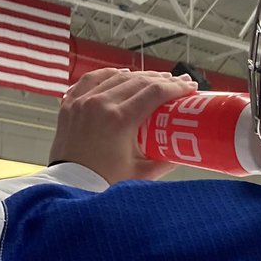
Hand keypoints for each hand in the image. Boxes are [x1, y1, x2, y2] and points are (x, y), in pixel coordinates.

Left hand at [51, 68, 198, 184]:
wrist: (70, 186)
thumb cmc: (104, 182)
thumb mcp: (142, 172)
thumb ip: (166, 159)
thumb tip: (184, 148)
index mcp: (119, 120)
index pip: (154, 92)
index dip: (176, 87)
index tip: (190, 88)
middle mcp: (100, 104)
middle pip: (138, 80)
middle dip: (163, 80)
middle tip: (178, 83)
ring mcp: (82, 101)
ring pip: (116, 76)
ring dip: (139, 75)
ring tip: (155, 79)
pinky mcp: (71, 103)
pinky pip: (91, 79)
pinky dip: (109, 74)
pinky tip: (122, 74)